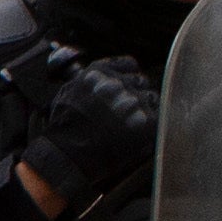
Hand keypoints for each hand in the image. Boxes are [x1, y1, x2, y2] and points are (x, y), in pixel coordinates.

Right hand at [14, 52, 159, 216]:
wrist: (68, 155)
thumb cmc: (63, 128)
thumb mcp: (68, 92)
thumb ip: (88, 81)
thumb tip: (100, 78)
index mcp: (100, 72)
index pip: (129, 64)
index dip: (127, 76)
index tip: (124, 87)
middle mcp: (120, 82)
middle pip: (141, 81)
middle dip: (135, 93)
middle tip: (125, 112)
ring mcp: (135, 101)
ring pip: (152, 98)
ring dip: (145, 109)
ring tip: (131, 125)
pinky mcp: (147, 122)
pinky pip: (158, 117)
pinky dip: (149, 126)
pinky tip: (137, 135)